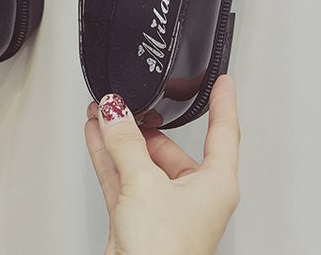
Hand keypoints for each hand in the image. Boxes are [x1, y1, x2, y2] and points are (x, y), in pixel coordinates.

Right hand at [85, 75, 240, 254]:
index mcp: (215, 185)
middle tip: (125, 101)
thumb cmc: (165, 253)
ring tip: (103, 110)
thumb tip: (117, 113)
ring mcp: (163, 207)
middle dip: (143, 124)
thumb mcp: (146, 183)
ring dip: (120, 136)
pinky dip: (108, 155)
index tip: (222, 82)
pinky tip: (96, 134)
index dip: (223, 104)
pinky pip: (122, 175)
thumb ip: (127, 143)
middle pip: (168, 146)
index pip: (224, 133)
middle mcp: (192, 195)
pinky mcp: (138, 218)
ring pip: (140, 160)